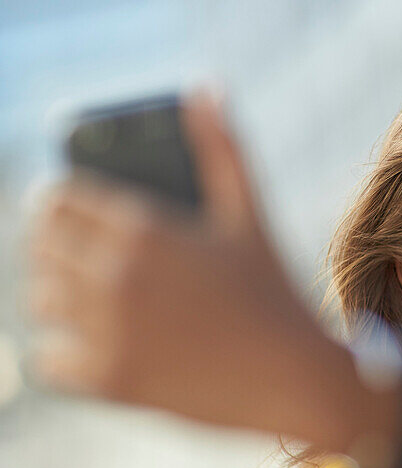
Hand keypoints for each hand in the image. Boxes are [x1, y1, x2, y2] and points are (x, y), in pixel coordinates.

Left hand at [28, 95, 388, 450]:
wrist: (294, 377)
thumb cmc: (275, 293)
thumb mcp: (250, 216)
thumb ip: (223, 149)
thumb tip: (205, 88)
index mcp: (145, 227)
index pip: (59, 198)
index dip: (58, 201)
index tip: (66, 212)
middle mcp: (116, 275)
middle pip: (40, 246)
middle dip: (54, 247)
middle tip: (74, 255)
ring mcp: (109, 329)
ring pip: (40, 300)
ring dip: (57, 297)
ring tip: (84, 299)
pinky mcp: (109, 379)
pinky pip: (47, 360)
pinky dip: (63, 354)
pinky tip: (94, 345)